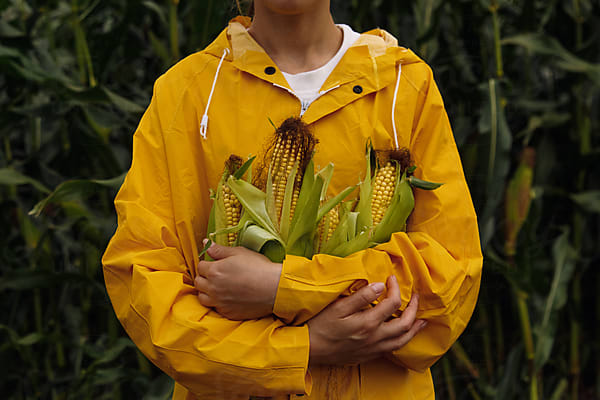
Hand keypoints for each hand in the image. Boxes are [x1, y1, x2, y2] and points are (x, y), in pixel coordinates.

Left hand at [195, 241, 281, 319]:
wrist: (274, 288)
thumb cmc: (258, 267)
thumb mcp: (239, 253)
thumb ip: (219, 249)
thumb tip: (205, 243)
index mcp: (214, 271)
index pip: (200, 266)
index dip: (207, 263)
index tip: (215, 263)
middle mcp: (213, 288)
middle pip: (198, 282)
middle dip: (204, 277)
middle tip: (216, 274)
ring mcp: (219, 302)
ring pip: (202, 298)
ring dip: (207, 291)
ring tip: (217, 287)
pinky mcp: (228, 313)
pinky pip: (216, 308)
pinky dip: (218, 302)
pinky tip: (228, 297)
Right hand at [307, 275, 425, 365]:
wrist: (310, 350)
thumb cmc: (320, 325)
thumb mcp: (337, 307)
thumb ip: (360, 296)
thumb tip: (379, 285)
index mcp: (368, 323)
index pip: (392, 303)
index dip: (395, 288)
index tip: (391, 279)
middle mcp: (375, 338)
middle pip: (404, 324)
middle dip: (414, 309)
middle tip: (416, 297)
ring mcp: (373, 349)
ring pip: (402, 341)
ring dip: (415, 329)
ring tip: (422, 321)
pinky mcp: (369, 355)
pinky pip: (393, 349)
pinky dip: (403, 340)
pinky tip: (403, 335)